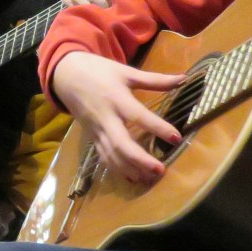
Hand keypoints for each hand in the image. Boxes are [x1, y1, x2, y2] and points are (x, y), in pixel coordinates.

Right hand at [49, 51, 183, 184]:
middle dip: (140, 159)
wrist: (67, 77)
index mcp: (117, 99)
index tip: (176, 137)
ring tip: (150, 179)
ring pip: (112, 155)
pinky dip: (118, 170)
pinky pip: (104, 157)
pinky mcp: (92, 139)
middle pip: (121, 144)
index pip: (139, 116)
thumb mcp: (127, 72)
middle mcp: (106, 118)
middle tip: (160, 169)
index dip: (157, 128)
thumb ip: (155, 80)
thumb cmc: (100, 72)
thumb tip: (184, 79)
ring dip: (131, 169)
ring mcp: (97, 131)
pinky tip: (133, 178)